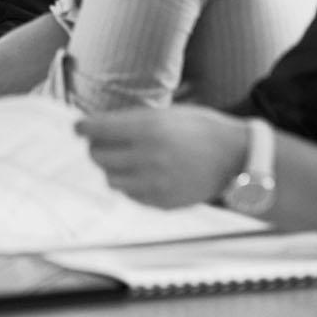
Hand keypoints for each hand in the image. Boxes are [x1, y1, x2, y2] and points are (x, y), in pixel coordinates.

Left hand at [76, 105, 248, 208]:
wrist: (237, 158)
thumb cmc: (202, 130)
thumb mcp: (169, 114)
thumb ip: (134, 122)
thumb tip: (99, 127)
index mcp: (149, 128)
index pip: (98, 129)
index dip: (84, 127)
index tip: (78, 128)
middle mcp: (148, 156)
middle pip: (99, 156)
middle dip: (97, 148)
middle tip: (101, 144)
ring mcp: (155, 182)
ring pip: (111, 179)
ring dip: (112, 169)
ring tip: (125, 161)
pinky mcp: (162, 202)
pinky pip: (131, 195)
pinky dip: (131, 185)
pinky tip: (143, 175)